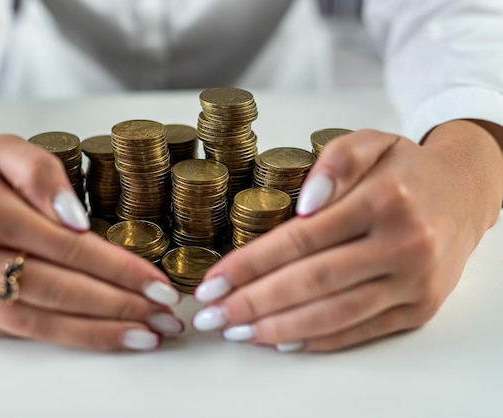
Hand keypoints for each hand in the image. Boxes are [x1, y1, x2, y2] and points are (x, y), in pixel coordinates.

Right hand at [0, 129, 181, 350]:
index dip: (120, 270)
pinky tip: (102, 336)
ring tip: (146, 337)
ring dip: (100, 333)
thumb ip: (43, 174)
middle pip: (61, 291)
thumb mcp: (3, 148)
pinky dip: (67, 337)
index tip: (159, 284)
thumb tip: (81, 221)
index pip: (69, 248)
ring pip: (43, 322)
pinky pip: (21, 331)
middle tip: (167, 318)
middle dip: (122, 307)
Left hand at [191, 121, 502, 351]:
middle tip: (211, 315)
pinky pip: (361, 329)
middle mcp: (403, 244)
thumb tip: (304, 205)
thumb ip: (335, 162)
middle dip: (254, 301)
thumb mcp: (370, 142)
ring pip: (334, 313)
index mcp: (384, 200)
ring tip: (237, 331)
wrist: (464, 193)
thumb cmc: (406, 170)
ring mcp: (414, 282)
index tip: (214, 281)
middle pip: (312, 281)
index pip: (302, 239)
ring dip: (279, 327)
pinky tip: (281, 339)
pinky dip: (318, 338)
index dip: (251, 263)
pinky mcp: (419, 308)